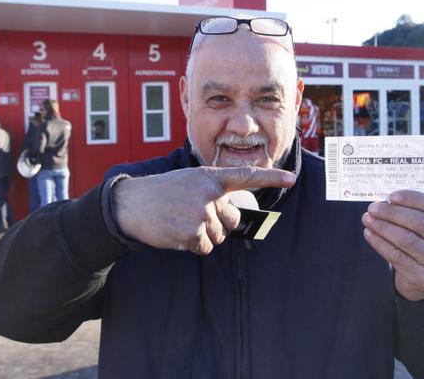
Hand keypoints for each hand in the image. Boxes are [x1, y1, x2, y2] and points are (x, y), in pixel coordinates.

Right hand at [112, 166, 295, 254]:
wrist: (132, 204)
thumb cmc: (162, 193)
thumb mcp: (189, 181)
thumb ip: (212, 192)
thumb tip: (232, 217)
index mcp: (210, 177)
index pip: (246, 176)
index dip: (271, 177)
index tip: (291, 178)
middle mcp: (209, 193)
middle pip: (232, 220)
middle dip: (217, 224)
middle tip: (191, 215)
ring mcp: (201, 213)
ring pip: (218, 236)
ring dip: (202, 236)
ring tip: (180, 221)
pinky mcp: (192, 232)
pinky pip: (205, 247)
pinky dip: (193, 245)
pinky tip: (176, 232)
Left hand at [361, 190, 423, 300]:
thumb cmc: (422, 242)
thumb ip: (414, 211)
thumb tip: (386, 200)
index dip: (413, 199)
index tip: (391, 196)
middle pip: (420, 223)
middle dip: (393, 213)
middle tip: (372, 208)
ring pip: (407, 240)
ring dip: (383, 227)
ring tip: (367, 219)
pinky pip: (397, 257)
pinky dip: (380, 243)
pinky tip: (369, 234)